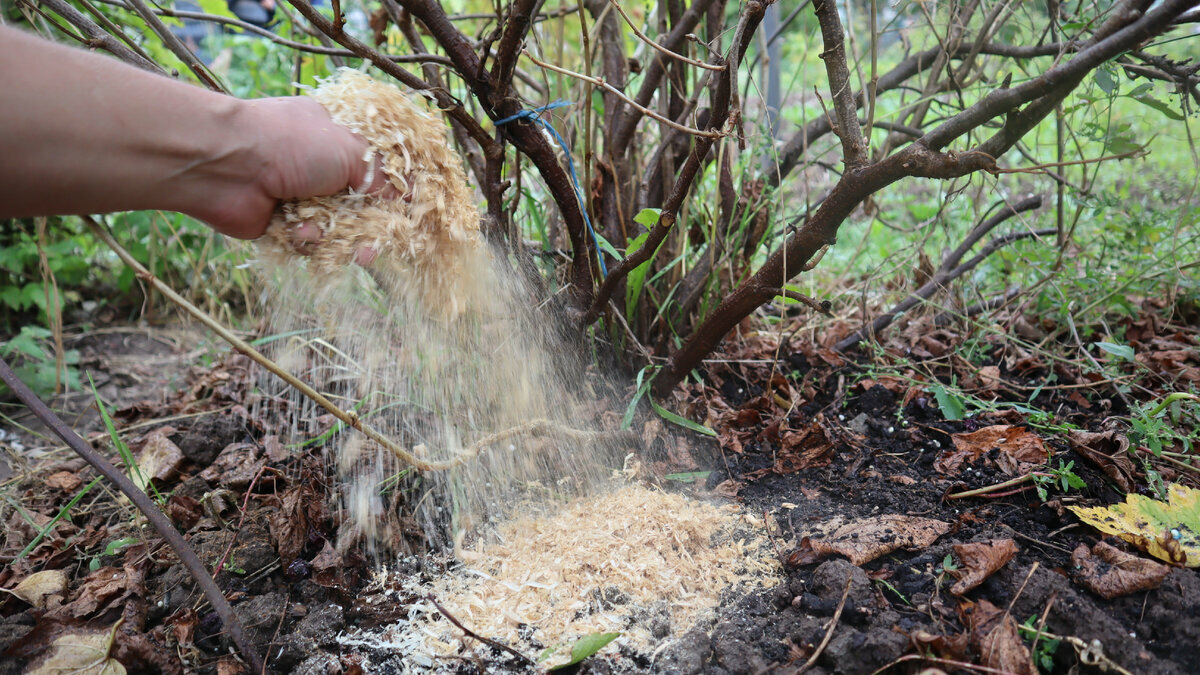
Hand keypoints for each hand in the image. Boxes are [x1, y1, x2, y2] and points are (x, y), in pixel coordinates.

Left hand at [176, 97, 391, 239]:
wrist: (225, 164)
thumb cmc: (289, 144)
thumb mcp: (349, 150)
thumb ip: (381, 176)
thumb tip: (404, 197)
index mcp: (332, 137)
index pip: (371, 168)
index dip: (388, 192)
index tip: (402, 214)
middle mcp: (314, 166)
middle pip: (355, 204)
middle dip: (365, 228)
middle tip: (371, 248)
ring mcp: (296, 195)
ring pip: (333, 228)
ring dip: (334, 236)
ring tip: (331, 240)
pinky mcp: (278, 224)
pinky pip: (307, 243)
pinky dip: (306, 241)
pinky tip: (298, 232)